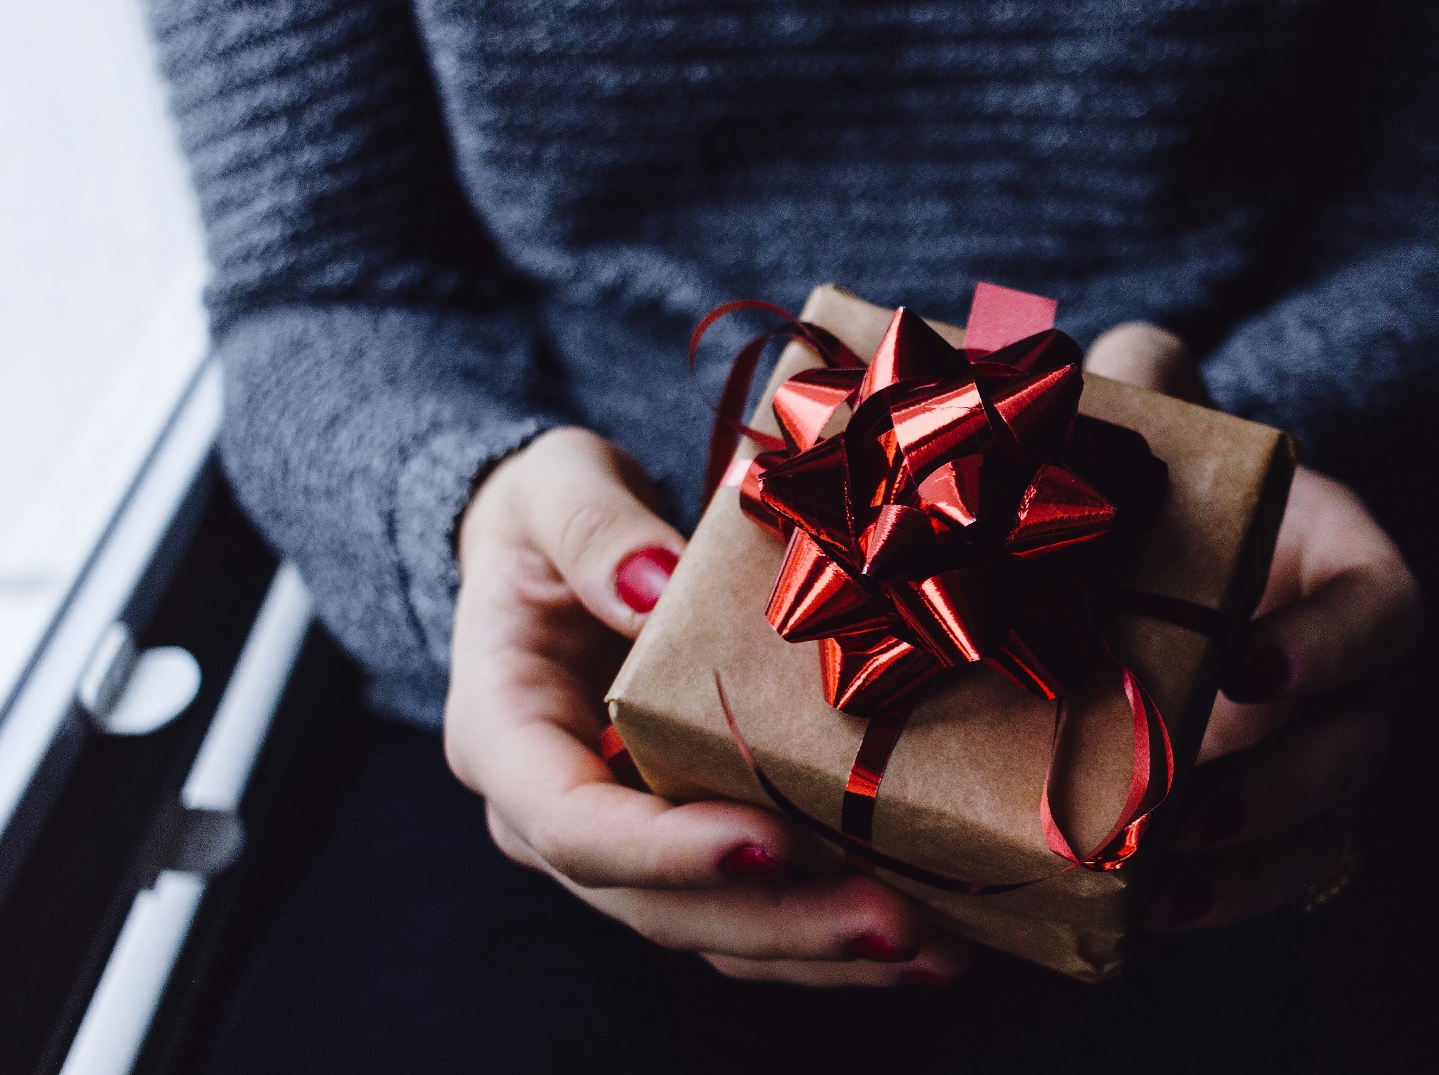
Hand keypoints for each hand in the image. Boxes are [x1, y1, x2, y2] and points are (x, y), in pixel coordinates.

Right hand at [444, 426, 970, 985]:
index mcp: (504, 735)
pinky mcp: (685, 849)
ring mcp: (620, 846)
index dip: (665, 849)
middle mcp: (551, 817)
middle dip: (781, 922)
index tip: (770, 842)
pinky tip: (927, 939)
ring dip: (822, 950)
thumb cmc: (551, 518)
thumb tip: (653, 583)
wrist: (557, 554)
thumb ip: (593, 531)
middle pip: (656, 905)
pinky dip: (831, 935)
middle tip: (895, 922)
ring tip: (934, 949)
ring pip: (713, 930)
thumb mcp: (554, 489)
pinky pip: (752, 912)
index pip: (570, 822)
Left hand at [1085, 323, 1418, 929]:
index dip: (1330, 645)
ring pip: (1322, 830)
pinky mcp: (1269, 824)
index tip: (1248, 666)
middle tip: (1187, 800)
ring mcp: (1319, 760)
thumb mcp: (1171, 439)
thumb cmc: (1178, 501)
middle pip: (1357, 744)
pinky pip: (1270, 880)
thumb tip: (1115, 360)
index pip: (1383, 611)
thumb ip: (1153, 389)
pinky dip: (1217, 901)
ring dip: (1248, 863)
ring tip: (1160, 876)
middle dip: (1281, 782)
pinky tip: (1144, 915)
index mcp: (1349, 571)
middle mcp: (1354, 678)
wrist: (1164, 580)